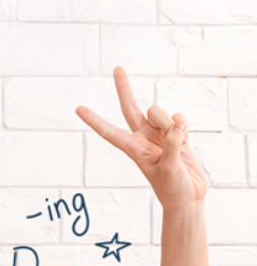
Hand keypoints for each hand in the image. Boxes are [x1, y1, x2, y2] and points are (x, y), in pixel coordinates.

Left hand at [76, 67, 207, 211]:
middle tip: (117, 67)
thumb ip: (173, 146)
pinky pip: (179, 118)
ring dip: (170, 122)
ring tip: (178, 141)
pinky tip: (186, 138)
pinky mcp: (176, 134)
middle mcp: (143, 138)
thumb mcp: (169, 169)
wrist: (188, 197)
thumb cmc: (172, 189)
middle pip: (131, 107)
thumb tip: (177, 125)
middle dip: (125, 88)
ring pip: (160, 113)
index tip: (77, 108)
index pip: (109, 131)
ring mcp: (159, 134)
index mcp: (133, 149)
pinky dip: (184, 124)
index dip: (94, 120)